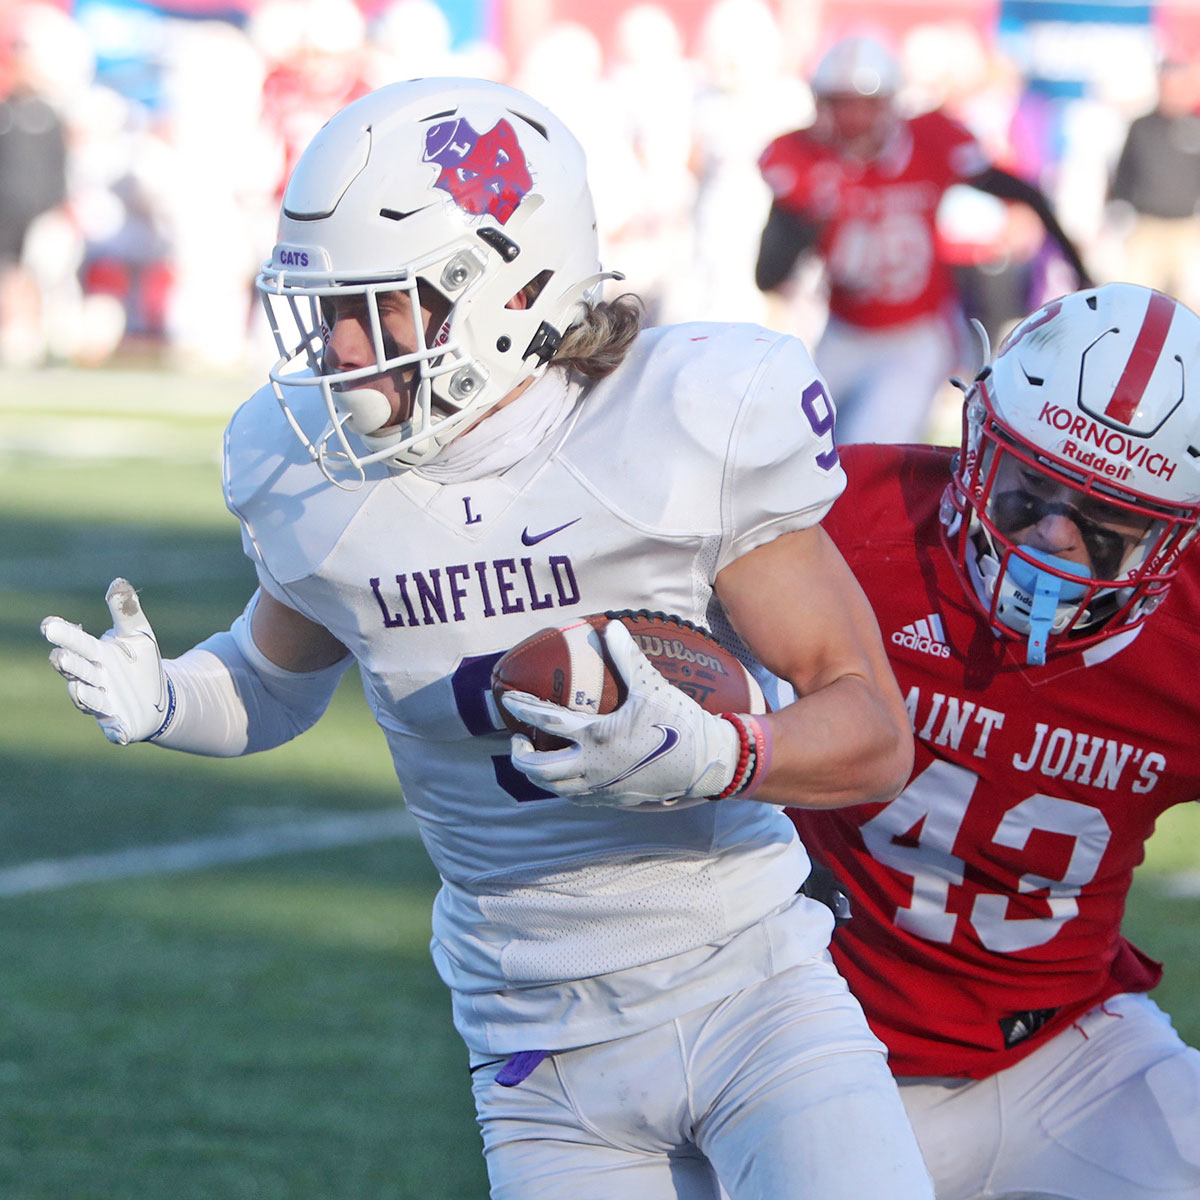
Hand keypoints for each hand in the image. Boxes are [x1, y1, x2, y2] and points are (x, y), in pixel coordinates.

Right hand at [41, 578, 173, 745]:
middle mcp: (94, 678)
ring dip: (82, 694)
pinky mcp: (118, 724)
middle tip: (61, 654)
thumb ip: (127, 612)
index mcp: (96, 654)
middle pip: (76, 670)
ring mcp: (104, 703)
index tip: (49, 624)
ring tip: (77, 688)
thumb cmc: (142, 663)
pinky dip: (114, 730)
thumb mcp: (139, 635)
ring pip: (88, 698)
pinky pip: (113, 729)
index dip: (63, 634)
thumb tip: (118, 581)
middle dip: (68, 663)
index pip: (77, 642)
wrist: (160, 698)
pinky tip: (117, 732)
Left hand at [503, 621, 739, 807]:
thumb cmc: (678, 721)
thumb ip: (627, 657)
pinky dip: (559, 785)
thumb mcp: (651, 686)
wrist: (704, 763)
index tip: (508, 700)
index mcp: (597, 736)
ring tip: (534, 755)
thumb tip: (612, 627)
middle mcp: (592, 767)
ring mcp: (601, 787)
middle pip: (537, 769)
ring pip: (552, 788)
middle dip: (519, 754)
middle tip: (517, 737)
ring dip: (536, 773)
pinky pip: (574, 796)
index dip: (523, 709)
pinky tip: (564, 772)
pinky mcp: (611, 799)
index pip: (546, 723)